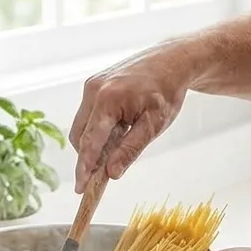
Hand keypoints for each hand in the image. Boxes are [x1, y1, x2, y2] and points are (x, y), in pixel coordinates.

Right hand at [70, 44, 194, 188]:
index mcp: (107, 99)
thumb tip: (111, 174)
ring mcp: (91, 86)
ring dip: (94, 143)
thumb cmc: (166, 92)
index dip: (84, 168)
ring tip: (121, 142)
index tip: (80, 189)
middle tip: (105, 173)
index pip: (90, 142)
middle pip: (80, 136)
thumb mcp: (154, 126)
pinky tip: (118, 130)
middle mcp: (93, 90)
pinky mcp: (93, 85)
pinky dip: (97, 130)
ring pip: (81, 126)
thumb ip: (130, 149)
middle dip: (88, 157)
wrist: (170, 61)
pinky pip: (88, 116)